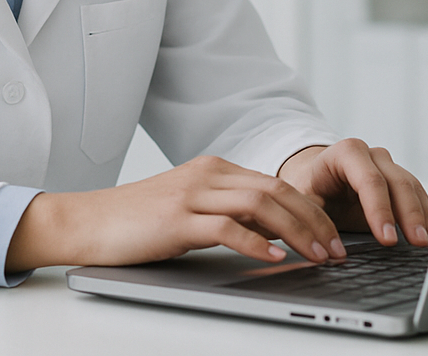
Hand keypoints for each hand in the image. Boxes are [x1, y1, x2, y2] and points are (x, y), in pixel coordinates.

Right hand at [6, 155, 350, 271]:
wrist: (90, 221)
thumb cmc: (140, 221)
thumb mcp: (192, 210)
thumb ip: (228, 213)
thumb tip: (274, 235)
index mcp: (215, 169)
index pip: (276, 183)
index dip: (311, 210)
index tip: (333, 237)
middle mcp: (207, 174)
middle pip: (276, 190)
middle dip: (314, 221)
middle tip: (337, 251)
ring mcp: (191, 193)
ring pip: (259, 204)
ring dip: (296, 231)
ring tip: (318, 256)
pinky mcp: (176, 219)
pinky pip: (226, 226)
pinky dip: (255, 242)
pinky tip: (275, 259)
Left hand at [277, 139, 427, 247]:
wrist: (314, 176)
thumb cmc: (308, 188)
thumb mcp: (303, 200)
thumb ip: (314, 218)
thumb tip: (326, 247)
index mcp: (344, 153)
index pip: (368, 179)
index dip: (380, 209)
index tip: (387, 239)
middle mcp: (370, 155)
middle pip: (396, 182)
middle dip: (408, 214)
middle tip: (416, 243)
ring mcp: (387, 165)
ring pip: (411, 187)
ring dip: (422, 215)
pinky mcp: (398, 180)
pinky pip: (417, 194)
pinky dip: (426, 213)